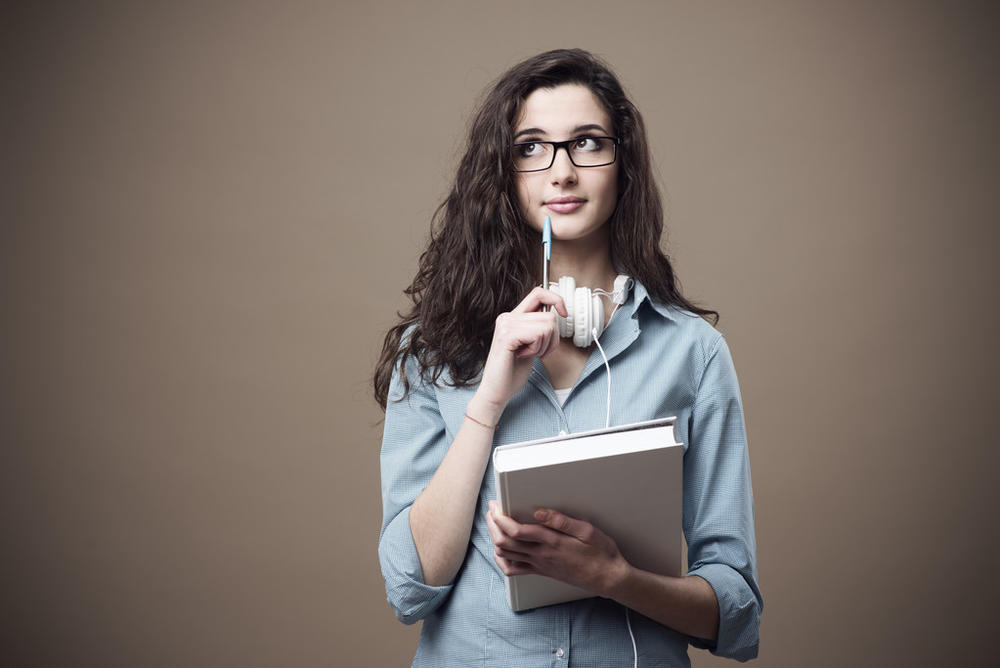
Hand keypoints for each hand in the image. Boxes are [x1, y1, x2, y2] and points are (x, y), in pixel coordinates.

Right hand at [471, 287, 566, 415]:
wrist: (496, 391)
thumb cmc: (512, 372)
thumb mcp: (531, 345)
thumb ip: (538, 328)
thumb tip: (555, 314)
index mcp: (513, 317)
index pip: (538, 292)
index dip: (556, 299)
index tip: (564, 314)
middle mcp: (507, 317)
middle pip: (548, 314)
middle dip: (553, 337)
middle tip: (540, 351)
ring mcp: (506, 325)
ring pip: (547, 325)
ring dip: (544, 345)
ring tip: (529, 354)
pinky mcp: (507, 336)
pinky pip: (538, 334)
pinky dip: (537, 348)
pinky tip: (523, 356)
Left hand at [486, 500, 629, 596]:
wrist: (607, 578)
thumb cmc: (600, 553)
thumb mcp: (586, 530)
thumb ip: (561, 520)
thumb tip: (539, 511)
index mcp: (551, 542)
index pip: (515, 530)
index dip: (500, 517)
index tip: (496, 506)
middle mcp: (541, 555)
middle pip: (504, 541)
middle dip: (493, 524)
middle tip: (491, 511)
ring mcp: (539, 565)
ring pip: (505, 554)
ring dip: (495, 538)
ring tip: (493, 524)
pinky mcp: (541, 572)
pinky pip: (513, 570)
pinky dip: (502, 559)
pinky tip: (501, 551)